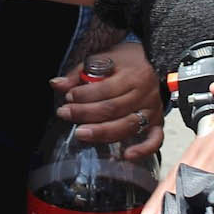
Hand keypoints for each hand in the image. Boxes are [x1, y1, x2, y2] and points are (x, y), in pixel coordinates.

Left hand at [55, 43, 161, 160]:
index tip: (67, 96)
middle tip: (65, 114)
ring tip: (80, 133)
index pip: (105, 90)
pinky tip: (126, 155)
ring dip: (102, 133)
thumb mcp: (104, 57)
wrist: (155, 62)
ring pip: (127, 126)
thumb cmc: (128, 61)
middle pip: (113, 109)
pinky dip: (143, 150)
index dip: (83, 95)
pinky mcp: (158, 123)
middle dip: (85, 113)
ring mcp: (152, 110)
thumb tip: (56, 84)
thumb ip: (79, 72)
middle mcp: (144, 94)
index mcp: (133, 76)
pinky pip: (155, 140)